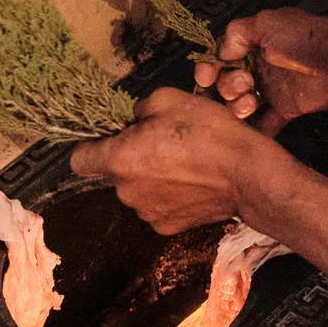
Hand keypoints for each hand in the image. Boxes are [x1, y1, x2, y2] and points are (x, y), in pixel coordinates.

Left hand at [71, 87, 277, 233]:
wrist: (247, 175)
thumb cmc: (211, 135)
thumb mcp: (171, 100)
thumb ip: (140, 108)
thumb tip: (134, 117)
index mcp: (121, 158)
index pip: (79, 160)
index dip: (90, 147)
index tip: (106, 140)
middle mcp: (127, 191)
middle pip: (114, 174)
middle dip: (131, 159)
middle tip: (162, 144)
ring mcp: (146, 212)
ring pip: (136, 191)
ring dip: (150, 178)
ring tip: (181, 164)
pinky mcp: (166, 226)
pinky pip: (156, 206)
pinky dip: (167, 196)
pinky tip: (190, 183)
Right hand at [192, 8, 327, 132]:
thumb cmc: (308, 38)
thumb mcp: (266, 23)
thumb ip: (236, 34)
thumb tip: (221, 53)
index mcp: (252, 44)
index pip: (219, 58)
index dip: (208, 68)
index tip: (206, 78)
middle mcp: (259, 66)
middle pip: (226, 84)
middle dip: (227, 87)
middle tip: (245, 84)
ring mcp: (272, 89)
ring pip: (240, 105)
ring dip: (238, 108)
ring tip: (252, 103)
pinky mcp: (285, 108)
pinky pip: (265, 124)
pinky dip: (256, 131)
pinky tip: (249, 133)